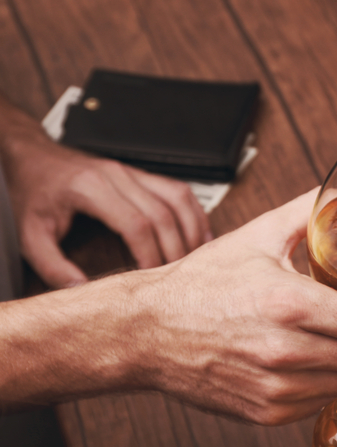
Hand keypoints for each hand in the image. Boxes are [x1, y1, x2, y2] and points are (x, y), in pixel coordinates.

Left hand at [1, 116, 210, 287]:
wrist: (32, 156)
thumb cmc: (32, 192)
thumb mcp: (30, 233)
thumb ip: (51, 265)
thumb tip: (81, 290)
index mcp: (90, 188)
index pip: (136, 224)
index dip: (150, 254)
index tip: (151, 277)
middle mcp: (117, 175)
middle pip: (163, 213)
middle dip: (175, 248)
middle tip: (177, 276)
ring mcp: (132, 172)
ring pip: (179, 197)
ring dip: (192, 229)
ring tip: (194, 257)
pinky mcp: (140, 174)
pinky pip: (179, 189)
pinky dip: (194, 213)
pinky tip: (197, 234)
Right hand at [125, 189, 336, 424]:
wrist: (146, 330)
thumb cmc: (202, 283)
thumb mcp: (258, 237)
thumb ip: (310, 212)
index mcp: (289, 303)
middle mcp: (284, 350)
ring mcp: (275, 386)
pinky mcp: (266, 412)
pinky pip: (317, 402)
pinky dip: (325, 384)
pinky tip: (318, 362)